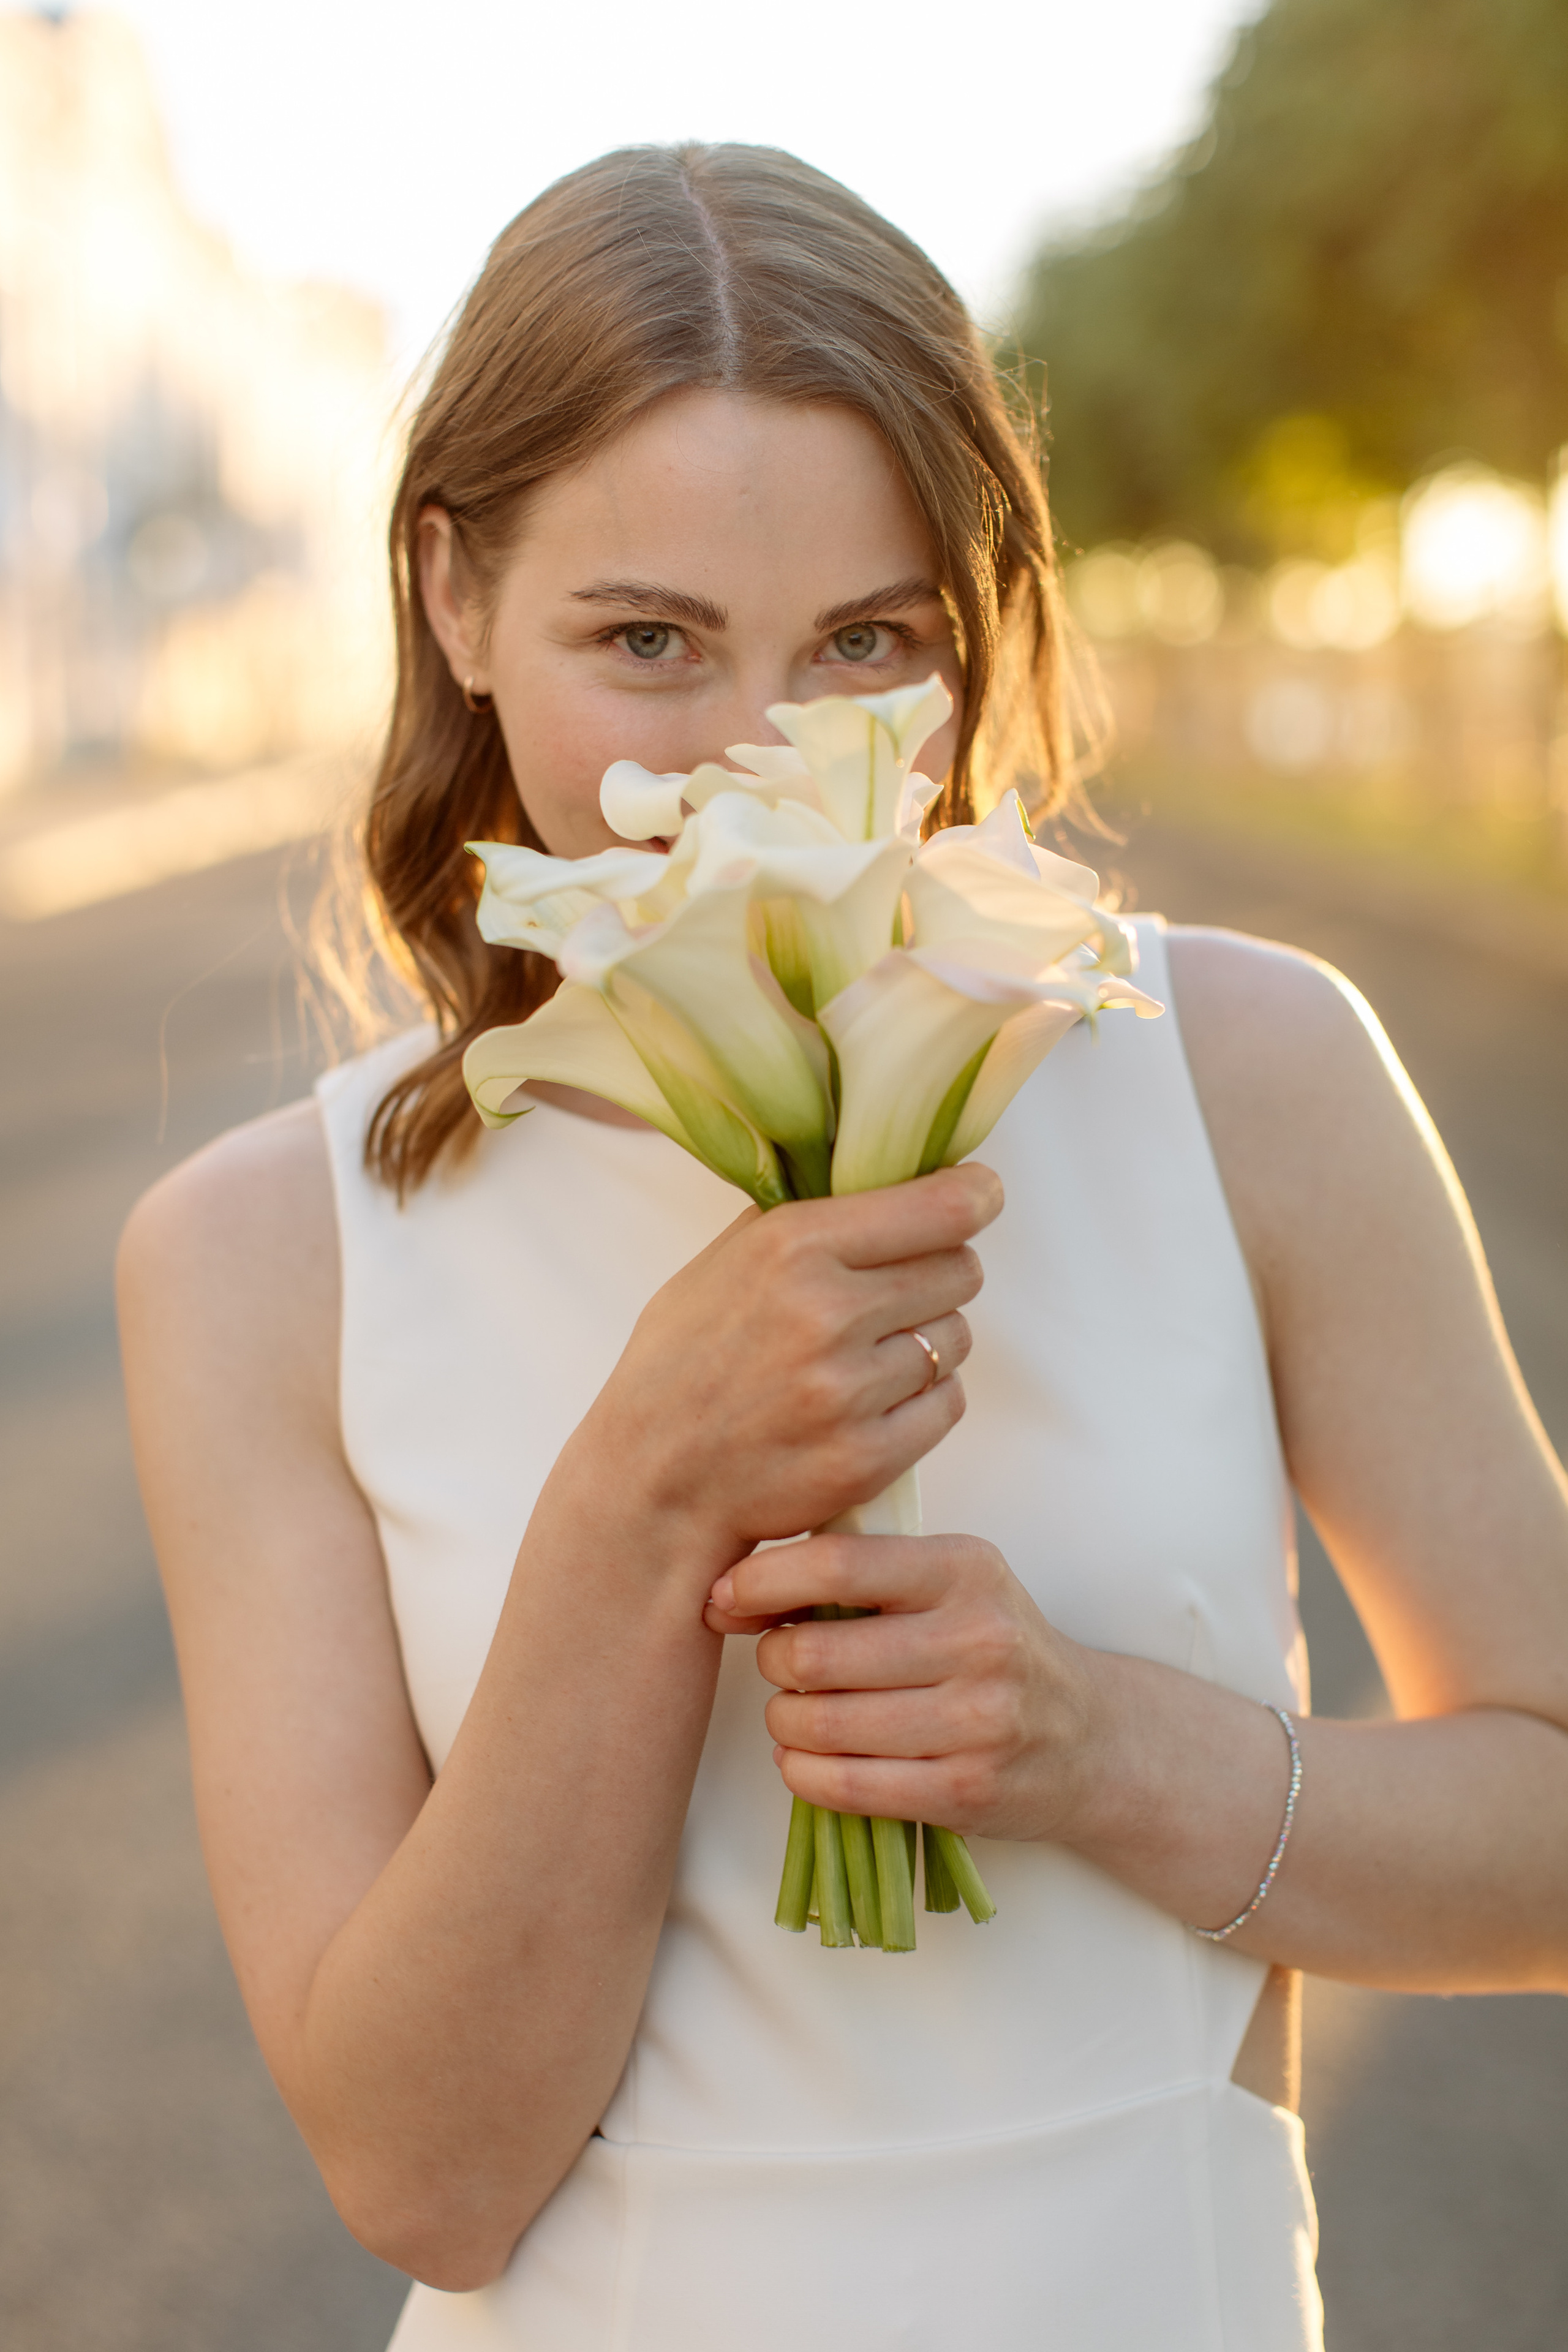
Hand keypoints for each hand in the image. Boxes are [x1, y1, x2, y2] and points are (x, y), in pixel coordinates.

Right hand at [559, 1166, 1002, 1578]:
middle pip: (961, 1270)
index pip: (941, 1208)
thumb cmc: (680, 1365)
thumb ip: (800, 1219)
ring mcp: (850, 1391)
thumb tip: (883, 1177)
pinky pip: (947, 1403)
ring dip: (929, 1340)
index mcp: (792, 1246)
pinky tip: (873, 1402)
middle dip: (939, 1274)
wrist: (648, 1484)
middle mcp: (827, 1313)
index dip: (975, 1196)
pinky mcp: (867, 1457)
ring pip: (956, 1338)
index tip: (981, 1194)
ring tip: (869, 1355)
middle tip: (897, 1292)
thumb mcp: (718, 1266)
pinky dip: (923, 1399)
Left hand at [704, 1530, 1103, 1843]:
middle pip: (815, 1652)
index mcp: (964, 1569)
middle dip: (773, 1661)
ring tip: (795, 1715)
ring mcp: (976, 1720)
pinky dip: (802, 1774)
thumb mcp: (949, 1583)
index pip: (837, 1563)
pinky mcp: (965, 1790)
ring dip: (784, 1722)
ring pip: (820, 1723)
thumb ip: (862, 1573)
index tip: (726, 1598)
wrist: (1089, 1739)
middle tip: (781, 1666)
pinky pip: (844, 1785)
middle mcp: (978, 1638)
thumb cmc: (993, 1649)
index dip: (761, 1582)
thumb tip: (737, 1589)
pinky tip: (804, 1760)